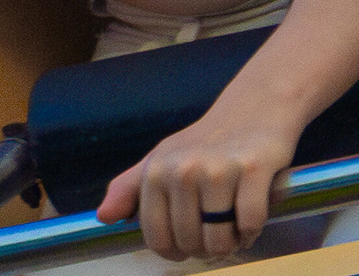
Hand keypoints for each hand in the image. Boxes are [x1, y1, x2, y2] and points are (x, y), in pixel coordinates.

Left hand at [98, 98, 299, 258]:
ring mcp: (219, 169)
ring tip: (233, 226)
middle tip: (215, 229)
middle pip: (190, 242)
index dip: (174, 251)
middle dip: (205, 247)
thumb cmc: (205, 141)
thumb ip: (129, 189)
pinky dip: (252, 230)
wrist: (255, 108)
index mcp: (157, 171)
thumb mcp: (162, 159)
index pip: (158, 239)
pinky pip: (250, 224)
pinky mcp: (253, 169)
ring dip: (230, 242)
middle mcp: (183, 169)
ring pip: (219, 240)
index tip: (186, 244)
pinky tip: (250, 218)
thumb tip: (104, 216)